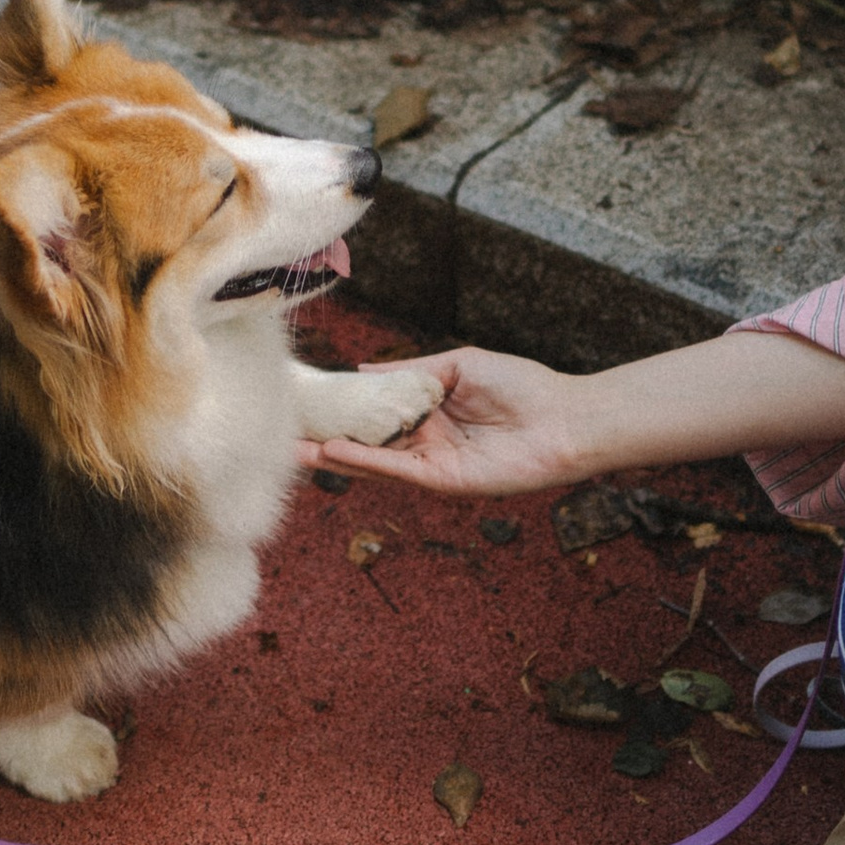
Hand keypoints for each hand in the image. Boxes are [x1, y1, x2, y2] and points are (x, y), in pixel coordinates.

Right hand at [301, 345, 586, 495]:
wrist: (563, 419)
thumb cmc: (522, 386)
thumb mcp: (458, 365)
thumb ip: (411, 371)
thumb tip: (363, 368)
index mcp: (426, 409)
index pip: (372, 410)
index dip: (339, 406)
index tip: (303, 400)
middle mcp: (422, 439)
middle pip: (363, 439)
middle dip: (323, 437)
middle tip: (280, 433)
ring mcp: (429, 461)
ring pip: (371, 459)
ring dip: (331, 456)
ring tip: (291, 450)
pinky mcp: (442, 479)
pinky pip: (395, 469)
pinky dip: (364, 461)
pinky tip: (332, 451)